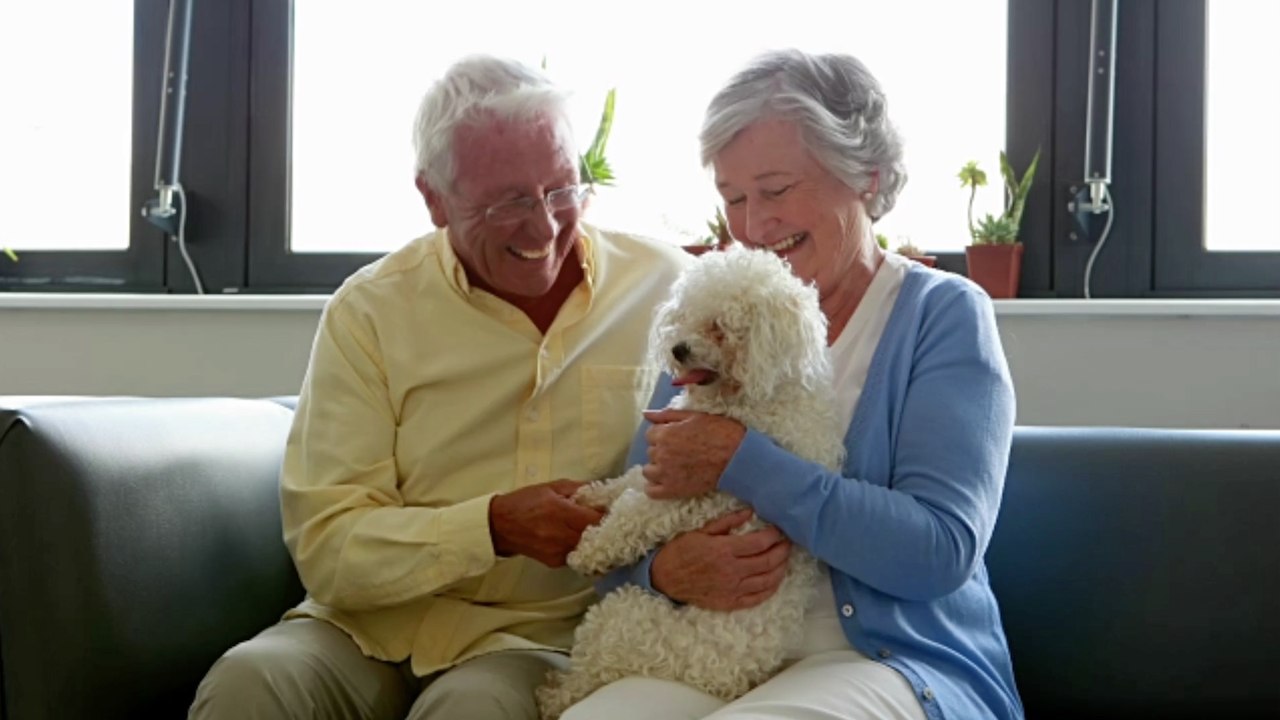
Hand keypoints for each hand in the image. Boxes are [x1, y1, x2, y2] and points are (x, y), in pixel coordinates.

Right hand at [489, 480, 603, 566]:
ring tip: (596, 530)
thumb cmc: (526, 501)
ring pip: (589, 549)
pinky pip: (577, 555)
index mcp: (561, 512)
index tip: (614, 510)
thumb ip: (580, 489)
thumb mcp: (553, 487)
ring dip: (596, 541)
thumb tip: (604, 492)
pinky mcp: (555, 563)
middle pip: (597, 537)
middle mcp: (561, 535)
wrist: (500, 525)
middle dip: (606, 529)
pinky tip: (578, 539)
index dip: (609, 515)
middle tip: (610, 521)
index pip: (597, 519)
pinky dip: (582, 548)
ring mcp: (558, 552)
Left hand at [642, 408, 745, 498]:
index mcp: (665, 434)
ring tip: (675, 466)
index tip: (676, 438)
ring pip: (648, 471)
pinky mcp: (672, 490)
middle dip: (662, 450)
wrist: (738, 457)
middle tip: (681, 452)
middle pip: (650, 452)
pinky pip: (651, 491)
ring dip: (658, 468)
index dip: (663, 435)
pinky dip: (655, 487)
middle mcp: (661, 454)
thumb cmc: (719, 433)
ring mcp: (665, 474)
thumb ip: (666, 415)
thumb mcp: (693, 416)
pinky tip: (667, 481)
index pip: (650, 434)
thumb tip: (645, 414)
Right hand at [651, 508, 790, 609]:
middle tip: (787, 542)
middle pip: (768, 561)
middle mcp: (732, 571)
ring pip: (767, 580)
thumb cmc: (682, 551)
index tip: (779, 529)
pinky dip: (770, 588)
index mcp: (724, 550)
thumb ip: (727, 522)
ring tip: (785, 559)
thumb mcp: (701, 531)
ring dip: (781, 568)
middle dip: (782, 550)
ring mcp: (732, 589)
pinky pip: (757, 598)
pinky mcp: (730, 602)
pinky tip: (775, 580)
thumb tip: (749, 512)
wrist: (664, 578)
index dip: (774, 535)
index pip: (760, 542)